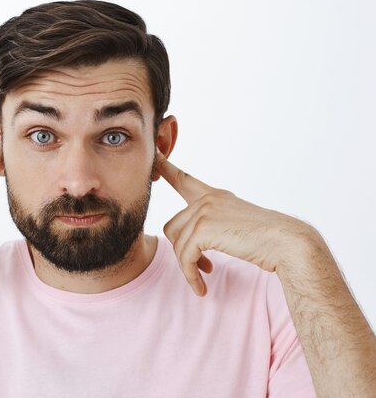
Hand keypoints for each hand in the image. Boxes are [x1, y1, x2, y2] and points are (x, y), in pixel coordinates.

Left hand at [154, 148, 318, 296]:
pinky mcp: (204, 228)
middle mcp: (207, 199)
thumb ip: (213, 224)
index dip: (166, 167)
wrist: (287, 243)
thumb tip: (192, 239)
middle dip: (181, 251)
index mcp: (215, 196)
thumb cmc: (267, 240)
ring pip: (177, 244)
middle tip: (201, 267)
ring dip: (187, 266)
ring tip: (202, 278)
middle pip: (172, 227)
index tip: (155, 155)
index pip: (184, 179)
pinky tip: (201, 287)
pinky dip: (190, 275)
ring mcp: (204, 211)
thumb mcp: (236, 223)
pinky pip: (184, 256)